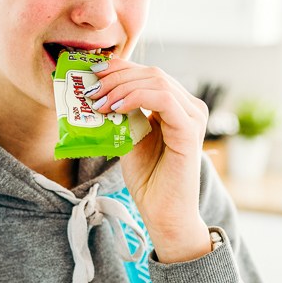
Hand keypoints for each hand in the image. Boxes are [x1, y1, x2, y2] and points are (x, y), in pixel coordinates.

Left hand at [89, 56, 211, 261]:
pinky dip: (135, 98)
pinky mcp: (190, 131)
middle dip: (116, 77)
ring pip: (156, 81)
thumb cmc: (148, 181)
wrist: (164, 214)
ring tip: (97, 101)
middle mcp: (189, 107)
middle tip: (89, 90)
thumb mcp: (128, 138)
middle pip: (152, 73)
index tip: (91, 74)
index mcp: (177, 106)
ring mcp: (192, 117)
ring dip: (120, 87)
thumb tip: (97, 91)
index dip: (119, 68)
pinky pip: (163, 99)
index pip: (148, 74)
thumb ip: (121, 115)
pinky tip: (115, 108)